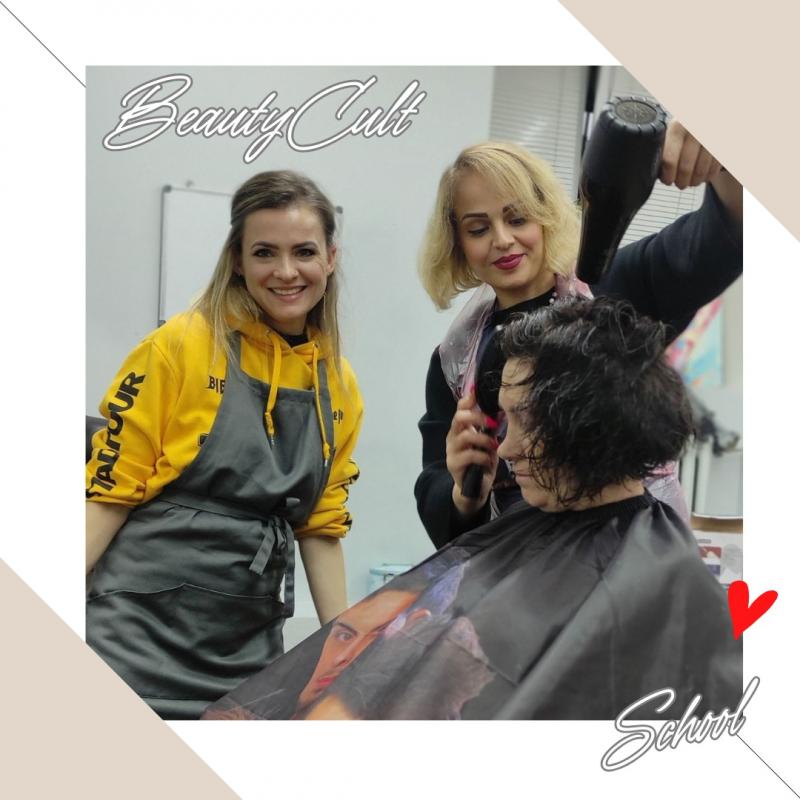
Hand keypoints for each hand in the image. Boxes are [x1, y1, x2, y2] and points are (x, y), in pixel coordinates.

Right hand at [446, 390, 499, 517]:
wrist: (473, 489)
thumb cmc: (482, 463)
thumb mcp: (487, 443)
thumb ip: (489, 429)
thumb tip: (503, 411)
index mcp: (460, 429)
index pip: (460, 409)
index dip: (468, 400)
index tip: (478, 393)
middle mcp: (453, 437)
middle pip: (459, 418)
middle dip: (477, 417)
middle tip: (493, 423)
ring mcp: (451, 451)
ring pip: (465, 436)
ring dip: (483, 439)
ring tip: (494, 446)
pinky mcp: (453, 464)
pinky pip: (469, 455)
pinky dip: (483, 456)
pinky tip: (489, 461)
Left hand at [660, 120, 721, 189]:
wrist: (711, 114)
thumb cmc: (687, 129)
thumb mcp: (673, 132)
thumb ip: (665, 148)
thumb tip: (660, 172)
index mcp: (677, 127)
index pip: (669, 159)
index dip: (668, 175)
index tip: (668, 181)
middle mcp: (695, 129)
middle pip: (686, 166)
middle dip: (682, 180)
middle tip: (680, 184)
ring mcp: (711, 135)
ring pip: (701, 169)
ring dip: (695, 180)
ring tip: (692, 182)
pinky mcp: (723, 142)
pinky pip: (715, 166)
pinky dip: (709, 175)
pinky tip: (704, 176)